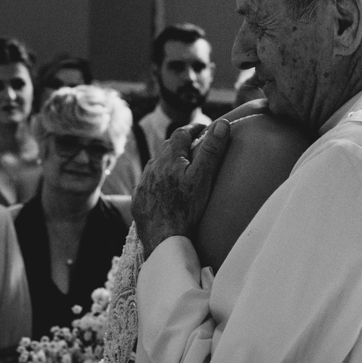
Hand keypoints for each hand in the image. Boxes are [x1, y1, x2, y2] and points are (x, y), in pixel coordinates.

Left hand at [133, 119, 230, 256]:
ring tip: (181, 169)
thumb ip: (211, 149)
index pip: (182, 133)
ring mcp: (144, 183)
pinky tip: (165, 190)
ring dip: (169, 163)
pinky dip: (159, 182)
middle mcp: (153, 166)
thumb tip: (222, 124)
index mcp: (169, 157)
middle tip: (196, 147)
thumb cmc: (185, 208)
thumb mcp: (203, 177)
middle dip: (182, 145)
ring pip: (157, 166)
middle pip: (168, 148)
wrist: (162, 238)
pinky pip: (149, 184)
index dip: (194, 128)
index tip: (204, 128)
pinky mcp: (139, 199)